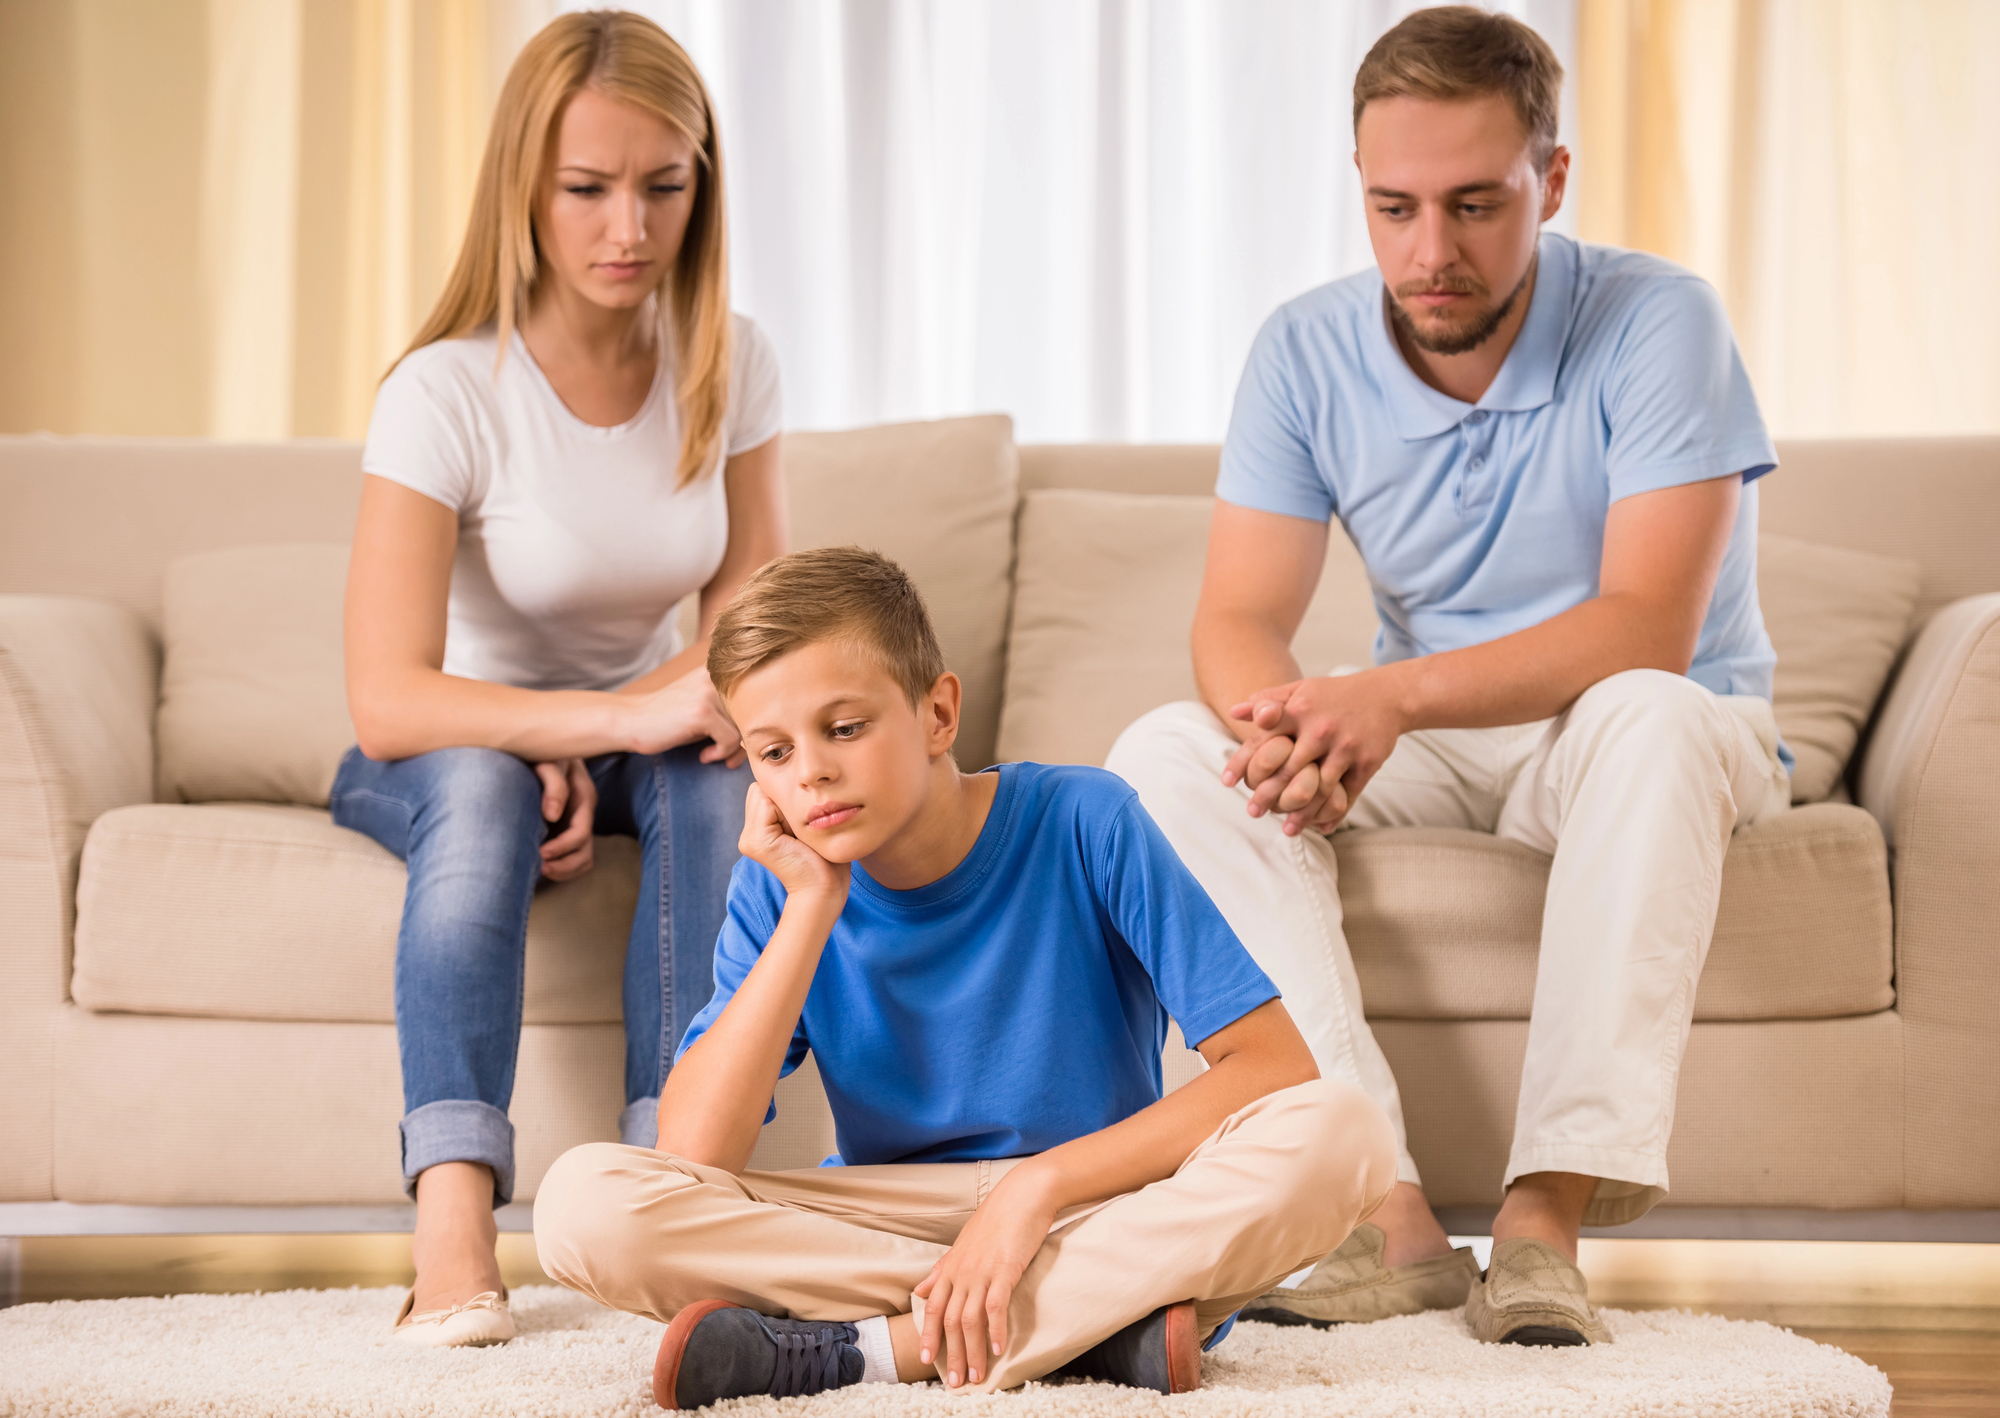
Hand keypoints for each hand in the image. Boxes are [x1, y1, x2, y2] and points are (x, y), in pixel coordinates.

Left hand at [534, 758, 595, 879]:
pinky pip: (573, 856)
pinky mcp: (566, 828)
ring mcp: (577, 822)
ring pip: (583, 858)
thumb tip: (552, 815)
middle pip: (585, 852)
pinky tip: (540, 865)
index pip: (581, 833)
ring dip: (564, 870)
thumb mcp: (549, 760)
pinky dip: (561, 866)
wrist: (542, 745)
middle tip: (539, 868)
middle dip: (564, 865)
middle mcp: (584, 814)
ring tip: (539, 871)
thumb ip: (553, 784)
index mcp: (584, 798)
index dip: (563, 847)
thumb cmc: (545, 750)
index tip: (540, 854)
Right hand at [628, 667, 745, 764]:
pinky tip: (704, 755)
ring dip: (733, 749)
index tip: (737, 745)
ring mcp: (709, 692)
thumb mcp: (703, 705)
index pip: (756, 699)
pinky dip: (721, 752)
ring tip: (712, 754)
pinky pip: (731, 739)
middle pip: (754, 713)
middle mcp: (717, 676)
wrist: (630, 720)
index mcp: (719, 671)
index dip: (751, 726)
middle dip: (746, 741)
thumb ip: (730, 709)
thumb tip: (766, 732)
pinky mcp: (702, 711)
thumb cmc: (669, 719)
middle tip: (730, 758)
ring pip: (745, 727)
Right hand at [738, 782, 848, 904]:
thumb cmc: (825, 859)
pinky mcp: (755, 841)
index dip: (789, 796)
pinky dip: (787, 812)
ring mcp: (748, 838)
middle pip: (762, 788)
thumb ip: (794, 804)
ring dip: (788, 805)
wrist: (825, 890)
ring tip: (800, 835)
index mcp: (759, 829)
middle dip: (785, 799)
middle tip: (802, 831)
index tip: (805, 822)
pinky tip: (796, 837)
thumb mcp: (808, 825)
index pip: (767, 789)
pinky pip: (768, 802)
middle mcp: (748, 833)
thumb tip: (795, 773)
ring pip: (764, 792)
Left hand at [914, 1167, 1056, 1387]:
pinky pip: (996, 1307)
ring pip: (969, 1320)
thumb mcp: (963, 1244)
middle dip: (951, 1354)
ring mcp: (982, 1272)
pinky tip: (1000, 1349)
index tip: (927, 1360)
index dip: (928, 1335)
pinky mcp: (1005, 1270)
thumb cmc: (996, 1219)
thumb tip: (921, 1288)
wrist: (1023, 1195)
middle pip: (949, 1321)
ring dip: (973, 1351)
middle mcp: (962, 1272)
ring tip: (977, 1375)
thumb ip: (942, 1270)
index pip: (932, 1307)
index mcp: (951, 1267)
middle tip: (956, 1382)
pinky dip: (996, 1330)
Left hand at [1222, 672, 1402, 834]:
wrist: (1388, 696)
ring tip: (1287, 829)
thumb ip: (1267, 700)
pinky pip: (1346, 794)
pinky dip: (1333, 813)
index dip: (1243, 762)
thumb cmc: (1335, 695)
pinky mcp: (1366, 762)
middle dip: (1268, 795)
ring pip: (1317, 788)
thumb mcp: (1301, 689)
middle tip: (1253, 812)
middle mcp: (1320, 729)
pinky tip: (1321, 826)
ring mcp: (1345, 747)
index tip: (1227, 783)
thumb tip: (1233, 712)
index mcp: (1299, 709)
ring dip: (1300, 812)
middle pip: (1288, 771)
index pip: (1263, 739)